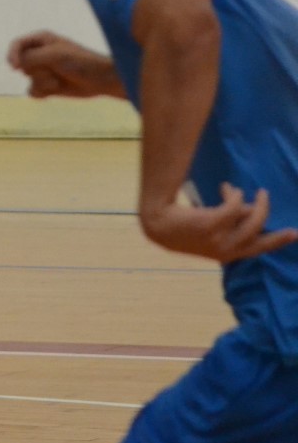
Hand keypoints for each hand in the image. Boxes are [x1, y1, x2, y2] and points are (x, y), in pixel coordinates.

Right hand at [7, 30, 118, 98]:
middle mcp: (39, 54)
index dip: (13, 55)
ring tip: (59, 80)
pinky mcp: (45, 85)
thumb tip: (16, 66)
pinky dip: (43, 92)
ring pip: (27, 79)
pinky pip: (32, 91)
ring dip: (43, 83)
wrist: (100, 80)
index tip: (16, 67)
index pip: (17, 45)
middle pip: (22, 65)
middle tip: (55, 69)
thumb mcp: (54, 55)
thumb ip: (31, 58)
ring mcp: (42, 70)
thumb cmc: (80, 62)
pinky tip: (56, 90)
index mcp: (41, 40)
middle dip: (37, 70)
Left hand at [141, 183, 297, 263]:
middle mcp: (225, 250)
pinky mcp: (210, 225)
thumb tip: (251, 209)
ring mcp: (218, 239)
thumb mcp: (212, 230)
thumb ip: (232, 224)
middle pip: (259, 231)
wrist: (157, 226)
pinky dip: (233, 194)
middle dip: (265, 211)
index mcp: (227, 254)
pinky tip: (225, 188)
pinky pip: (234, 205)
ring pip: (250, 217)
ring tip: (246, 189)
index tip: (294, 233)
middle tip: (264, 195)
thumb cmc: (182, 228)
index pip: (258, 249)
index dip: (277, 241)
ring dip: (252, 200)